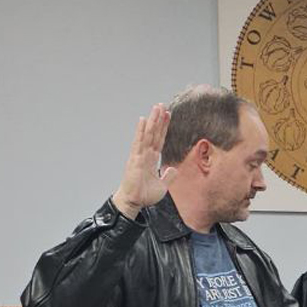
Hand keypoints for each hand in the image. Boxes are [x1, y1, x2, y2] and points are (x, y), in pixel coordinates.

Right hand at [112, 104, 178, 218]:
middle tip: (162, 105)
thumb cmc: (144, 194)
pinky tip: (143, 120)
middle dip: (158, 119)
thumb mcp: (162, 186)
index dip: (164, 128)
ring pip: (148, 134)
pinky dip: (141, 131)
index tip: (168, 116)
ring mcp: (140, 155)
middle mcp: (145, 154)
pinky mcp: (135, 159)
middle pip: (154, 133)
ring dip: (152, 121)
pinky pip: (139, 143)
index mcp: (152, 159)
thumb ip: (168, 176)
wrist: (134, 202)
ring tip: (157, 108)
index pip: (159, 140)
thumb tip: (172, 168)